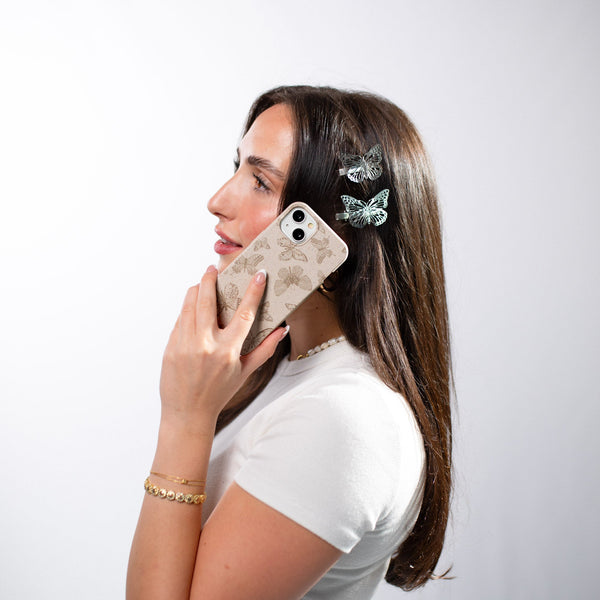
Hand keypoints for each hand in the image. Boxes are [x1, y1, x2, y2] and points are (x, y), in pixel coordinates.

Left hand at [159, 266, 286, 431]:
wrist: (187, 412)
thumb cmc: (219, 393)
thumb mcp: (246, 372)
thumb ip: (265, 349)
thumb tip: (282, 330)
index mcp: (228, 350)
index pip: (245, 313)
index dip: (253, 291)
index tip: (259, 275)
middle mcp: (206, 344)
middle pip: (208, 300)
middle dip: (211, 279)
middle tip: (213, 269)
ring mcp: (185, 344)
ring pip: (189, 305)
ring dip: (196, 290)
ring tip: (202, 283)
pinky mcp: (170, 347)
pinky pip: (179, 320)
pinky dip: (187, 309)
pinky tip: (192, 307)